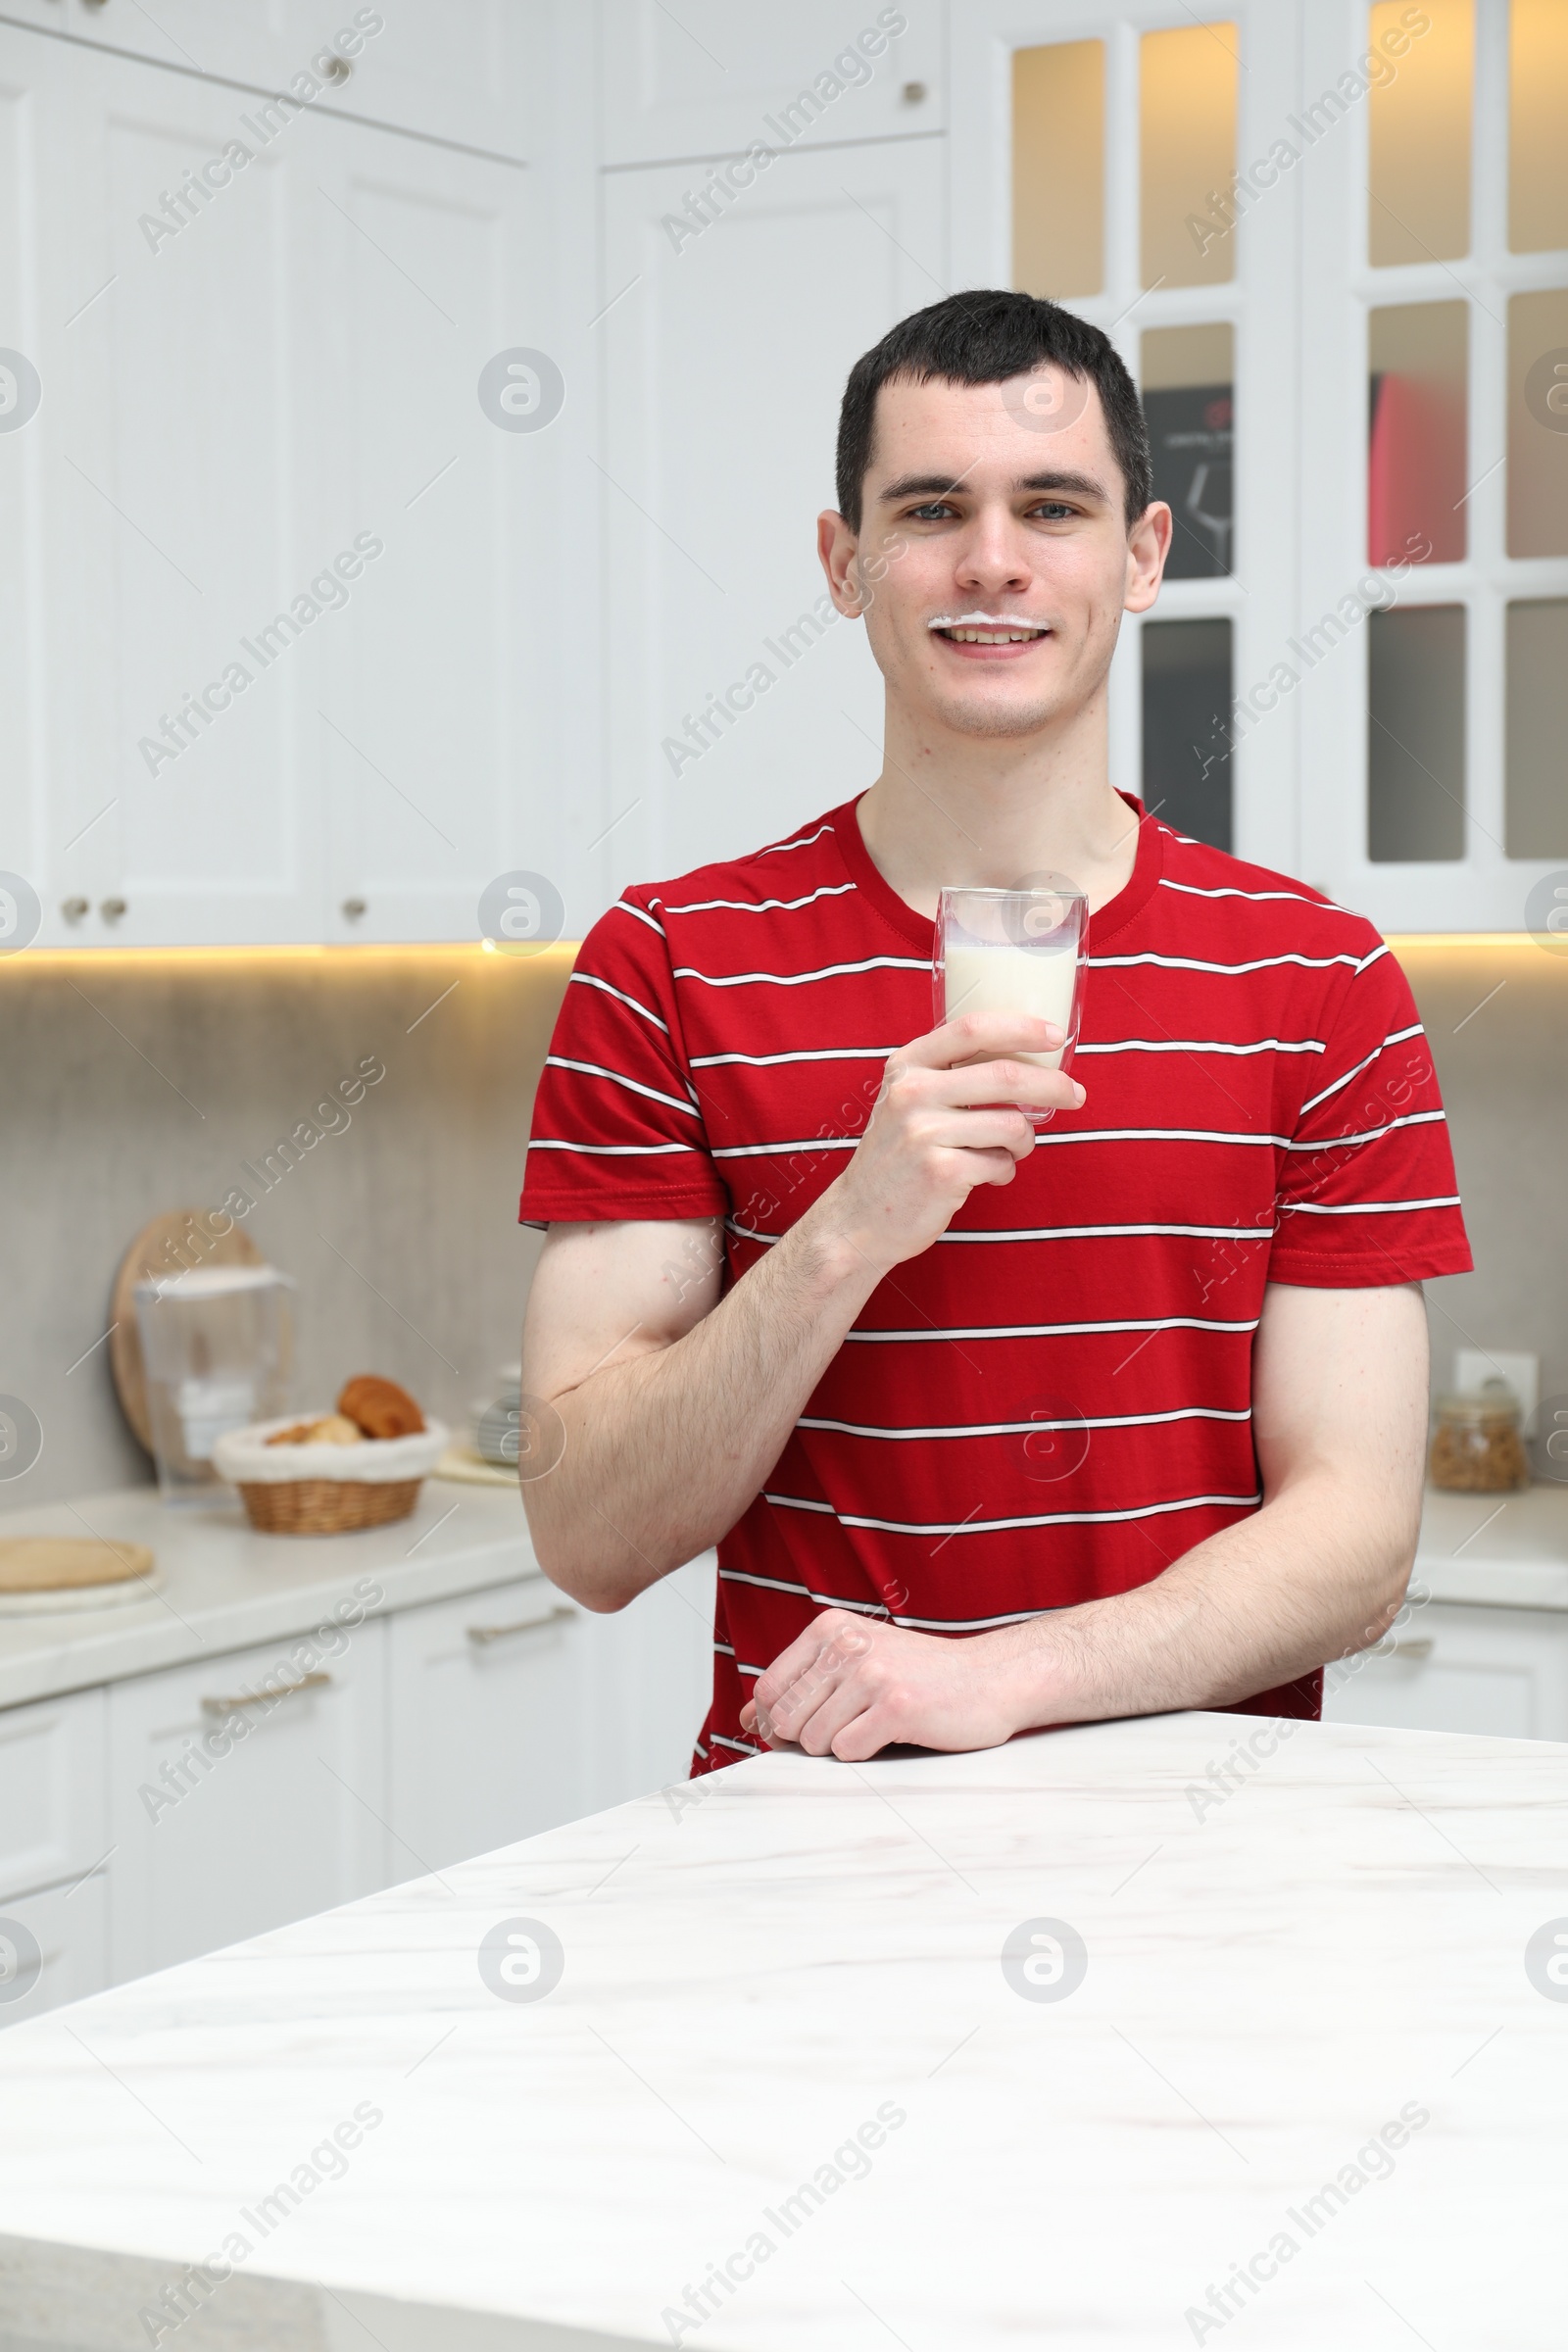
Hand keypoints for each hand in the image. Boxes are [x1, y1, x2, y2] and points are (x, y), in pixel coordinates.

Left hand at [738, 1608, 1027, 1761]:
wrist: (989, 1679)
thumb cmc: (918, 1675)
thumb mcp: (854, 1662)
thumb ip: (799, 1685)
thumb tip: (745, 1719)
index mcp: (830, 1628)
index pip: (768, 1689)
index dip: (776, 1721)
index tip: (805, 1726)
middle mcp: (847, 1645)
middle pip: (785, 1719)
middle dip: (808, 1738)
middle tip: (848, 1728)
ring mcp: (872, 1674)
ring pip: (813, 1740)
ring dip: (840, 1746)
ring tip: (873, 1725)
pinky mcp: (896, 1707)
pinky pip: (847, 1752)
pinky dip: (865, 1754)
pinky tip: (892, 1734)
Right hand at [804, 1013, 1085, 1275]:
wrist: (860, 1218)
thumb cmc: (897, 1156)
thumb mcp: (906, 1100)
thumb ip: (949, 1074)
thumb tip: (1026, 1057)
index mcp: (907, 1065)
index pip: (972, 1029)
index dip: (1021, 1027)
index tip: (1055, 1034)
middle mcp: (911, 1093)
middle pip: (1005, 1076)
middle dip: (1052, 1085)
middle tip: (1075, 1095)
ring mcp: (925, 1133)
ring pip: (1013, 1126)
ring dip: (1024, 1142)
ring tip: (1007, 1151)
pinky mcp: (942, 1172)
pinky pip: (1002, 1163)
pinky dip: (1004, 1171)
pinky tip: (984, 1176)